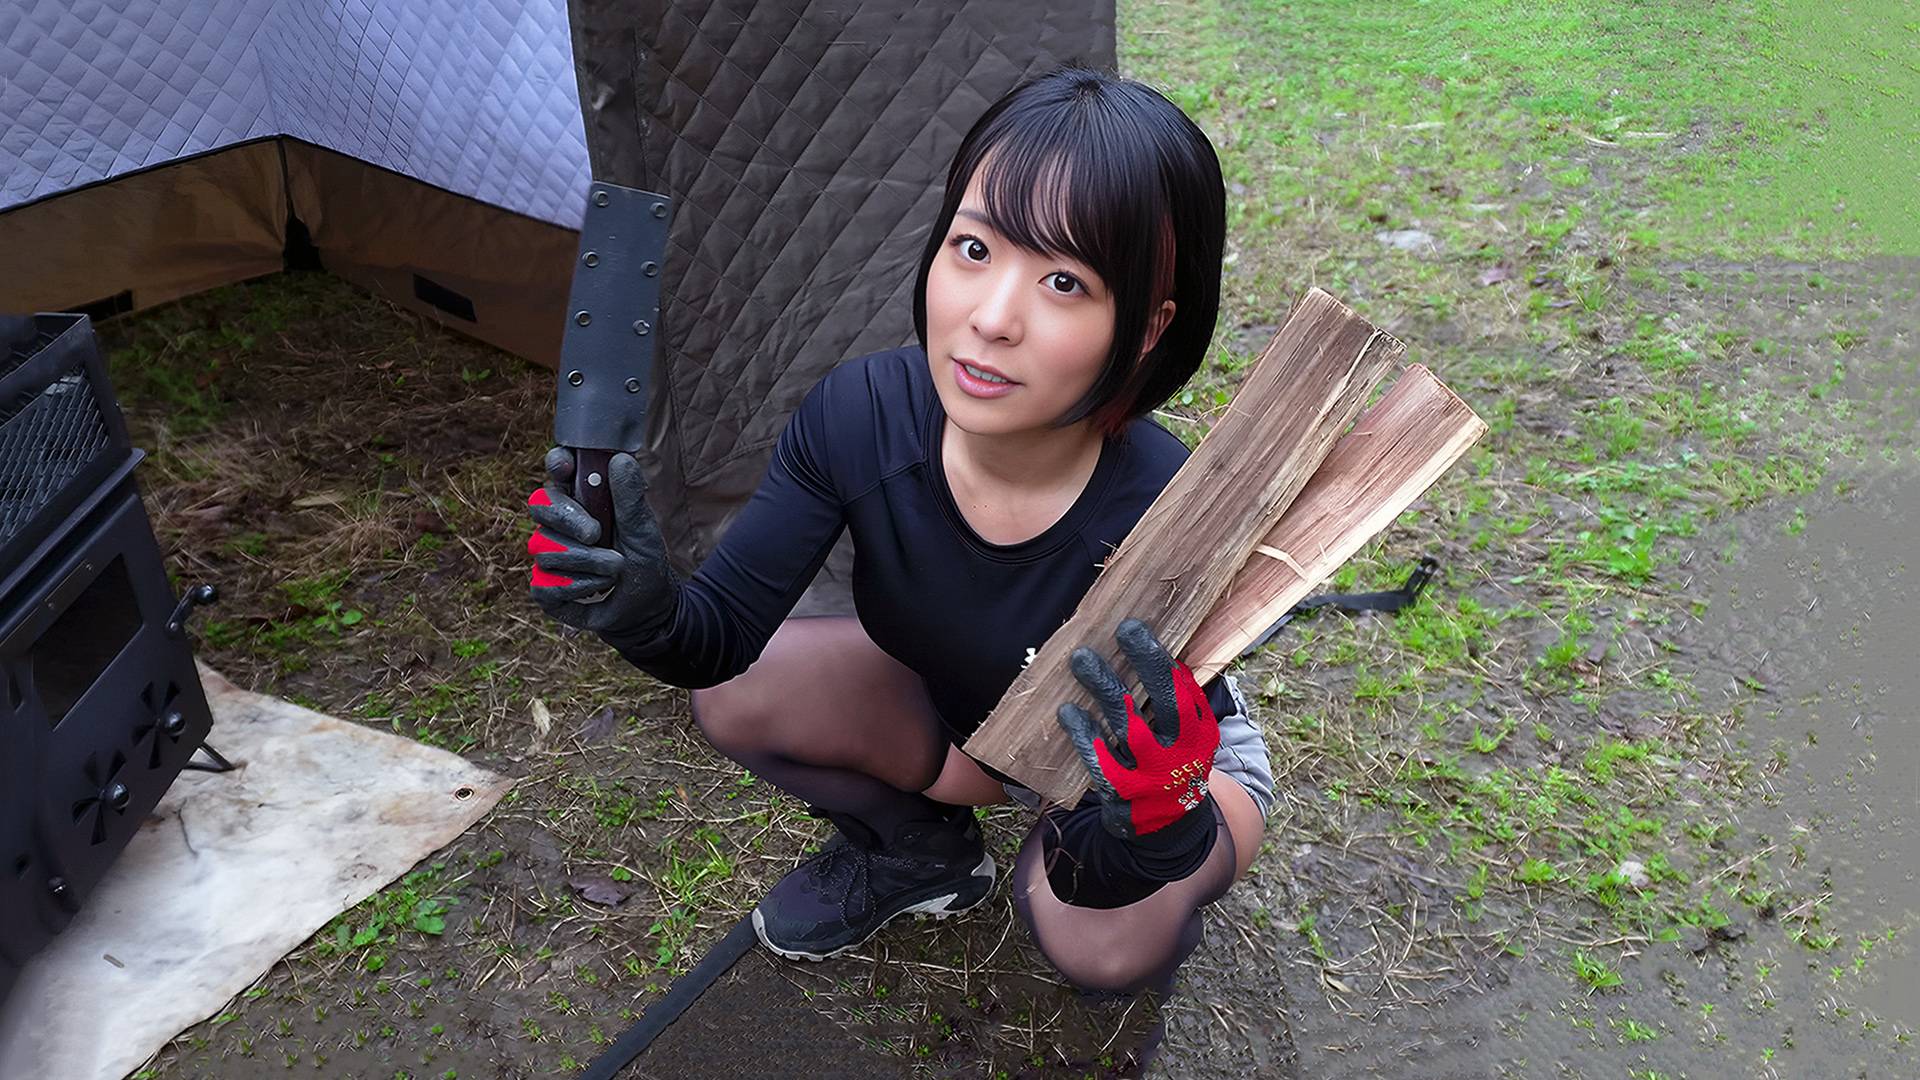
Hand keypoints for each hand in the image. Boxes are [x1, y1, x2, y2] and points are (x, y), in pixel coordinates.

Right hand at [526, 447, 677, 636]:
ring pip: (543, 548)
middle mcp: (559, 524)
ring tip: (615, 569)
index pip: (557, 471)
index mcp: (581, 499)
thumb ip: (629, 498)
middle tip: (596, 534)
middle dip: (568, 519)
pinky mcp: (544, 587)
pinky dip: (578, 588)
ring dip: (587, 562)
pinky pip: (544, 583)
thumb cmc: (644, 561)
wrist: (647, 608)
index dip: (557, 464)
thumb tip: (620, 459)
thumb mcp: (643, 530)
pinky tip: (598, 589)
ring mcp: (548, 555)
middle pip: (539, 505)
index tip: (565, 466)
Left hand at [1055, 618, 1220, 839]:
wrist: (1169, 828)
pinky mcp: (1125, 796)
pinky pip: (1101, 761)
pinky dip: (1084, 735)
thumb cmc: (1173, 764)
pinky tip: (1068, 711)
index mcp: (1200, 733)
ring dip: (1104, 689)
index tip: (1134, 628)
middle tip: (1122, 630)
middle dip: (1143, 663)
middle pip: (1163, 702)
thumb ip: (1179, 700)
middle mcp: (1181, 754)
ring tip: (1082, 660)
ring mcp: (1153, 777)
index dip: (1159, 657)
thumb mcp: (1190, 736)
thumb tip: (1163, 645)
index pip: (1184, 689)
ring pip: (1127, 727)